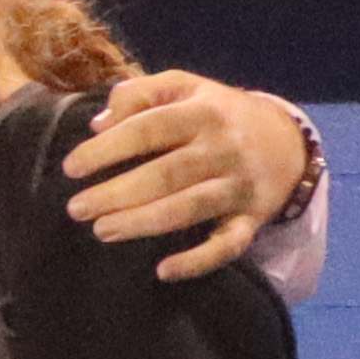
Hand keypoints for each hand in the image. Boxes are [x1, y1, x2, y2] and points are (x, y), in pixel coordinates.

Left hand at [59, 73, 313, 283]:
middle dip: (117, 193)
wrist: (288, 138)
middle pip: (166, 174)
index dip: (107, 149)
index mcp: (204, 112)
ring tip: (103, 230)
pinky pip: (228, 245)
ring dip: (143, 223)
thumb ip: (139, 94)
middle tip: (77, 209)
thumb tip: (99, 123)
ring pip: (189, 209)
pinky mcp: (252, 219)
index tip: (71, 168)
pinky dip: (198, 261)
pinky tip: (164, 271)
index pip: (148, 130)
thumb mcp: (184, 86)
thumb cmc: (217, 113)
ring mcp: (239, 186)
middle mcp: (223, 149)